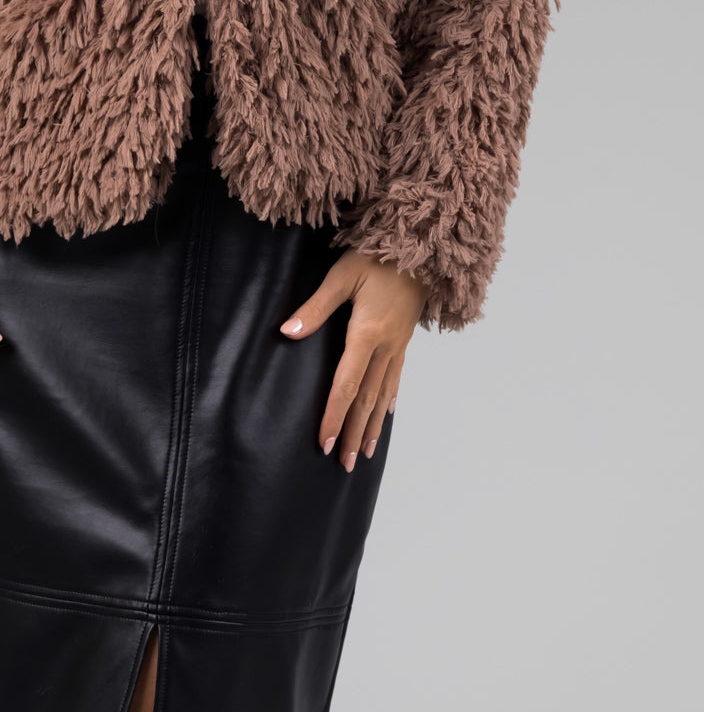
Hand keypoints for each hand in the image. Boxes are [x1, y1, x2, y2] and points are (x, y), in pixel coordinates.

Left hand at [279, 251, 430, 469]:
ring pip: (382, 395)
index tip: (322, 443)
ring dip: (371, 426)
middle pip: (365, 399)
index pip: (346, 385)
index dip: (333, 416)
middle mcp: (385, 347)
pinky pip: (396, 378)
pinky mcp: (404, 339)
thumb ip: (316, 306)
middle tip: (341, 464)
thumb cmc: (378, 256)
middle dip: (351, 432)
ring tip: (361, 453)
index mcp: (366, 334)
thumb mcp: (342, 275)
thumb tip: (288, 331)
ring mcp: (398, 346)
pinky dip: (388, 400)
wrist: (423, 247)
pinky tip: (384, 414)